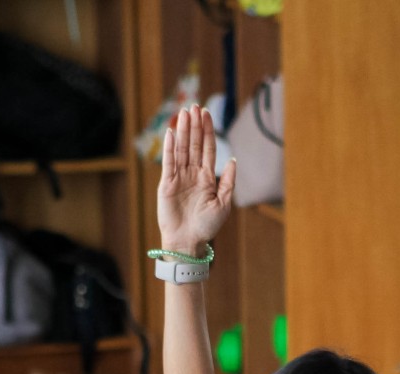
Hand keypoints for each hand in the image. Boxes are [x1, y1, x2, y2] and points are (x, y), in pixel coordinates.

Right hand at [157, 106, 235, 255]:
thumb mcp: (224, 204)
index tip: (207, 113)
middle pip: (193, 144)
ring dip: (182, 131)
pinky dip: (169, 147)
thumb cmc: (207, 227)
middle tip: (195, 106)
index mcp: (207, 178)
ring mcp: (179, 177)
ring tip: (184, 113)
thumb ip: (228, 182)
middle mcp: (192, 174)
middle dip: (195, 125)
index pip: (207, 149)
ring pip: (181, 149)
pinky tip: (170, 133)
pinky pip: (168, 162)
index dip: (207, 131)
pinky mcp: (166, 184)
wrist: (188, 242)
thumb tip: (233, 159)